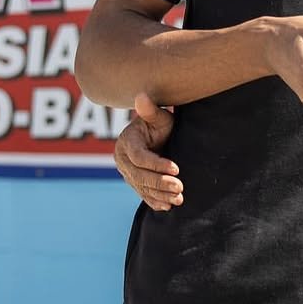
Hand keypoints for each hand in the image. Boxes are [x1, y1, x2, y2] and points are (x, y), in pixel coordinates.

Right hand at [114, 94, 182, 210]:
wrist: (156, 136)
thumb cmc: (159, 123)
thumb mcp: (158, 116)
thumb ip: (150, 110)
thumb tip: (141, 96)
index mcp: (127, 142)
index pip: (139, 156)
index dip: (156, 164)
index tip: (176, 168)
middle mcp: (123, 159)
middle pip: (140, 175)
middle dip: (160, 182)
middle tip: (180, 187)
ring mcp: (128, 173)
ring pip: (142, 187)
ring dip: (160, 194)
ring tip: (178, 199)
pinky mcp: (135, 182)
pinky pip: (143, 194)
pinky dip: (154, 201)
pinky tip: (167, 207)